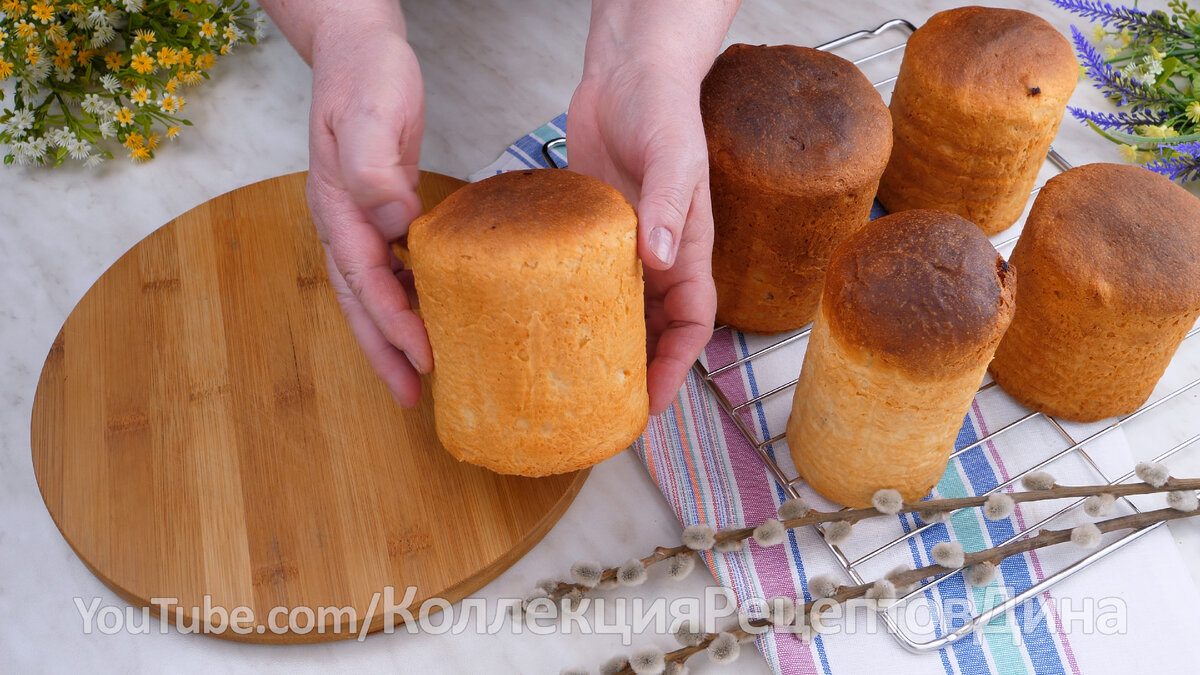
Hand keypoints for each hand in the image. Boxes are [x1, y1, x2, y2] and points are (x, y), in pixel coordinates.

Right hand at [305, 13, 430, 406]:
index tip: (424, 357)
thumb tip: (394, 221)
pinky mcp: (382, 212)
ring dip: (394, 335)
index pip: (365, 282)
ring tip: (420, 375)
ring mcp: (361, 220)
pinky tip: (433, 316)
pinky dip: (408, 299)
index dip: (392, 324)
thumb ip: (374, 169)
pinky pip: (393, 269)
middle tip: (409, 396)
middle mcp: (344, 222)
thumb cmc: (364, 76)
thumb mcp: (370, 114)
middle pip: (360, 303)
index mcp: (337, 208)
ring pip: (374, 293)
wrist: (358, 48)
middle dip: (382, 353)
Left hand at [568, 65, 716, 414]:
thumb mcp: (675, 156)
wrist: (627, 74)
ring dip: (600, 346)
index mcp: (687, 248)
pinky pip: (581, 281)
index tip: (653, 400)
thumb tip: (661, 259)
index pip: (692, 323)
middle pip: (653, 330)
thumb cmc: (664, 109)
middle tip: (602, 407)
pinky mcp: (589, 233)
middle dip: (636, 372)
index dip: (676, 367)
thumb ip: (670, 206)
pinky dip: (568, 306)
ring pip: (616, 312)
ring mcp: (623, 247)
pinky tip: (540, 324)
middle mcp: (658, 256)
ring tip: (569, 381)